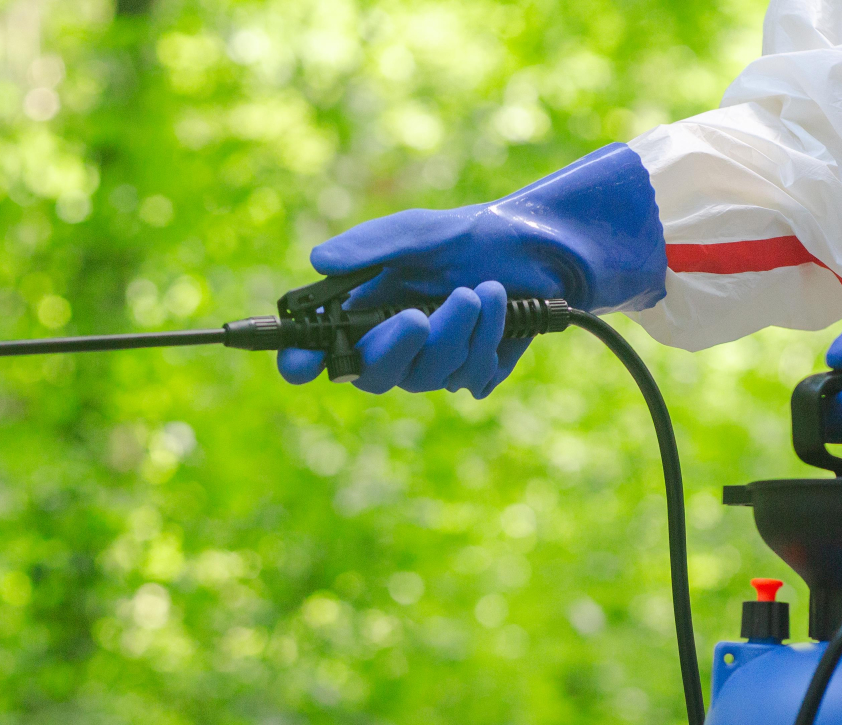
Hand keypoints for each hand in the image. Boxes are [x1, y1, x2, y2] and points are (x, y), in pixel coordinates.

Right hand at [279, 141, 667, 395]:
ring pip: (427, 376)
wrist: (541, 247)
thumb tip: (319, 259)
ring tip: (483, 288)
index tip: (300, 365)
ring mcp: (434, 365)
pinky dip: (488, 337)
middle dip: (396, 348)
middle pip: (372, 375)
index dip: (302, 362)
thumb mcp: (419, 231)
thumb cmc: (473, 236)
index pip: (320, 349)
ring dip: (458, 330)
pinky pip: (470, 375)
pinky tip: (499, 305)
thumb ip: (371, 247)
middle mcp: (393, 344)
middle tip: (417, 317)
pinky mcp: (474, 373)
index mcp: (365, 311)